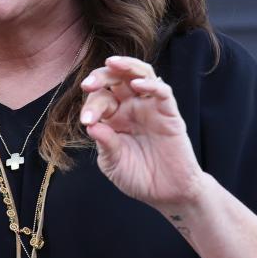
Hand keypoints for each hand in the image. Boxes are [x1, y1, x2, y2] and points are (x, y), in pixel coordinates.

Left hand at [80, 55, 204, 211]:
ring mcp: (151, 108)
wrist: (167, 194)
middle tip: (88, 84)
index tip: (86, 121)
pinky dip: (150, 85)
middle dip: (101, 76)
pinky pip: (162, 92)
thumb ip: (105, 145)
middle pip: (117, 79)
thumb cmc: (138, 177)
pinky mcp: (169, 114)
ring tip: (112, 63)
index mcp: (114, 118)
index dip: (91, 105)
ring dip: (126, 66)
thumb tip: (92, 126)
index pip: (100, 99)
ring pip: (140, 74)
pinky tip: (137, 85)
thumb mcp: (114, 164)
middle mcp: (131, 108)